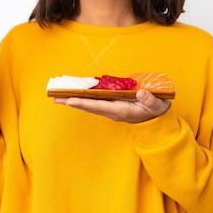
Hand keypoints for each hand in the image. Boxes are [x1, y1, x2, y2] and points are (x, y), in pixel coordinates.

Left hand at [54, 89, 170, 122]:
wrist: (156, 120)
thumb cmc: (156, 111)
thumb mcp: (157, 105)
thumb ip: (150, 100)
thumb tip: (141, 92)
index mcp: (122, 110)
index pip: (99, 106)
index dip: (84, 102)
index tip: (70, 99)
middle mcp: (113, 111)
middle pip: (89, 107)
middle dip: (73, 102)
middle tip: (56, 98)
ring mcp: (111, 109)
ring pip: (90, 105)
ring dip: (75, 101)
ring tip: (60, 96)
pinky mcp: (112, 106)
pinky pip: (95, 102)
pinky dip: (84, 98)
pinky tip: (76, 94)